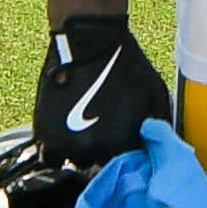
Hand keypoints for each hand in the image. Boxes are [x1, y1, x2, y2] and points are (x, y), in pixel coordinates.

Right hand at [34, 13, 171, 167]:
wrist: (89, 38)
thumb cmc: (127, 64)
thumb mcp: (156, 94)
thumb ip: (159, 127)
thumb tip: (162, 150)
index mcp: (121, 145)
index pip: (127, 169)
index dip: (128, 156)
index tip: (127, 144)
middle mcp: (92, 151)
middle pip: (100, 166)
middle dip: (105, 154)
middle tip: (106, 132)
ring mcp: (65, 144)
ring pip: (76, 160)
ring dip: (81, 150)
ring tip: (87, 127)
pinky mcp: (44, 132)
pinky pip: (50, 154)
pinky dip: (58, 147)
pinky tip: (67, 132)